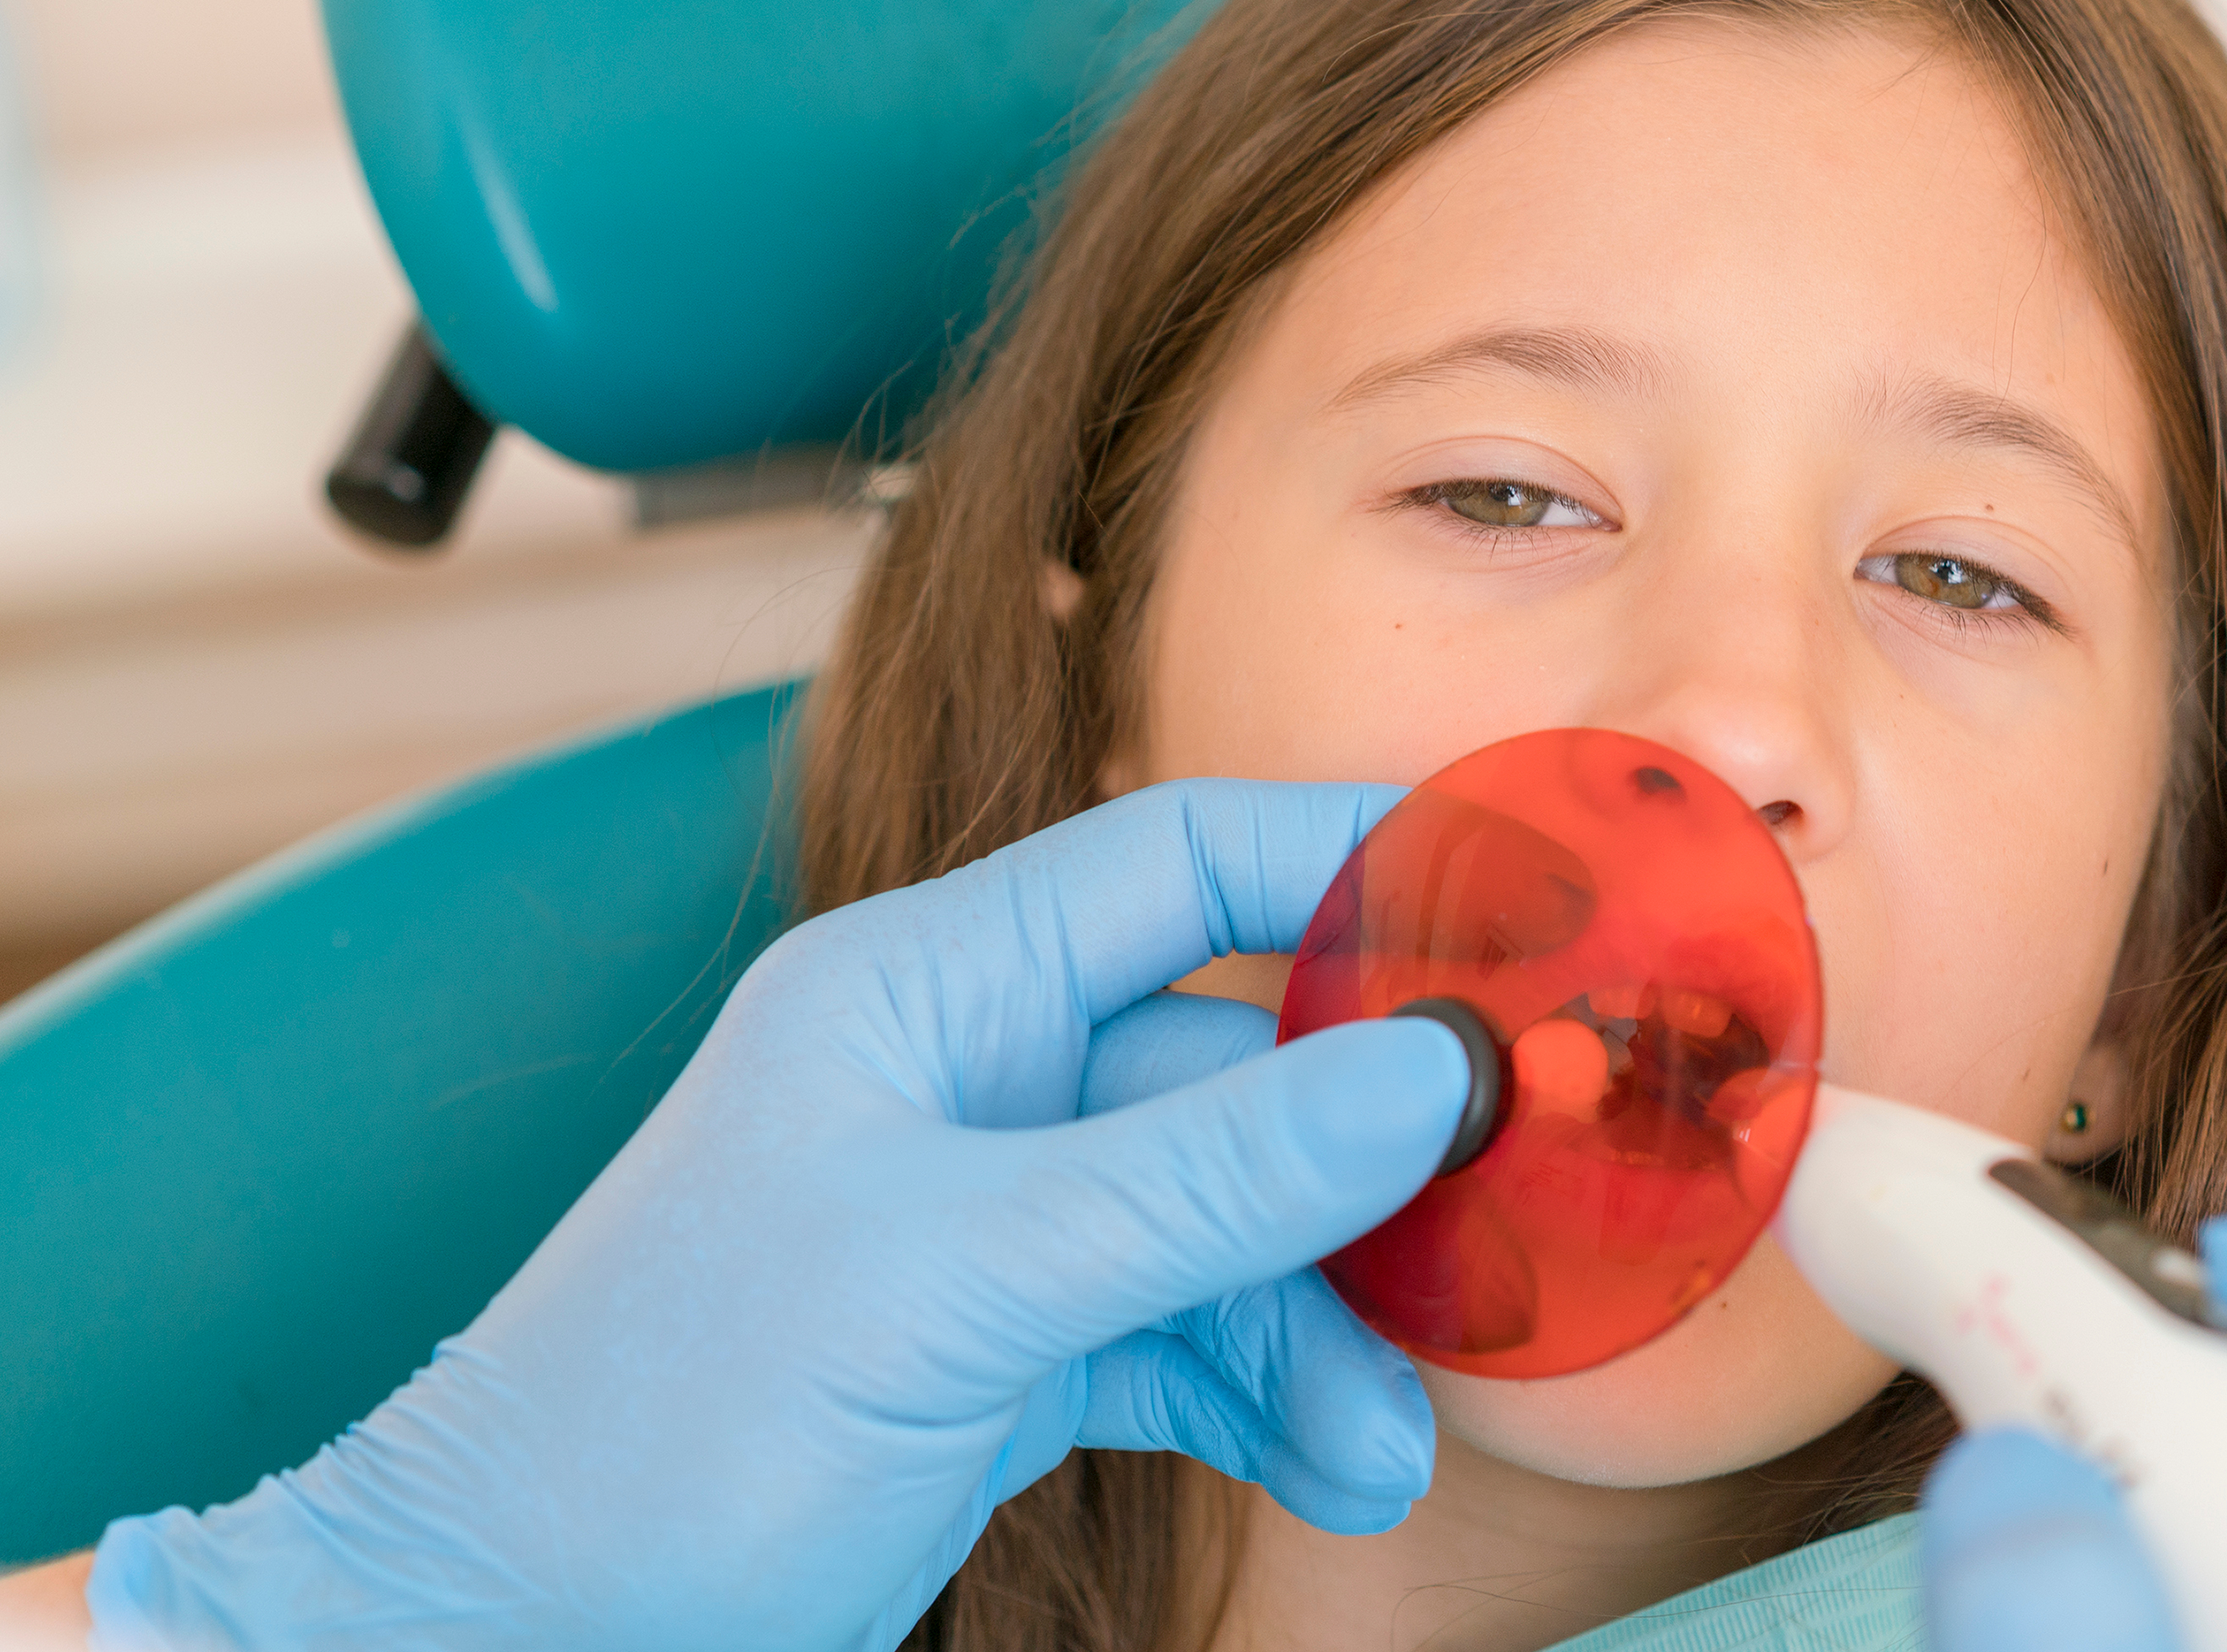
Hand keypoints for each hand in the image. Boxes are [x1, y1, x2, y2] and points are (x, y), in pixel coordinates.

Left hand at [85, 779, 1470, 1651]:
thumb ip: (1211, 1173)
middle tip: (1506, 1216)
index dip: (1360, 861)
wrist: (489, 1646)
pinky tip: (1333, 1467)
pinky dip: (1267, 1400)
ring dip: (1327, 1326)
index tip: (1528, 900)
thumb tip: (1436, 1069)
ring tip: (1386, 1436)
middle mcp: (966, 1086)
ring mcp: (987, 1227)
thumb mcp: (963, 1282)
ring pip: (1232, 1226)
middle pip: (1238, 1065)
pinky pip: (1187, 1340)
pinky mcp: (998, 1357)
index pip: (1185, 863)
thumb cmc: (656, 1433)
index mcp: (925, 991)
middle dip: (1369, 1165)